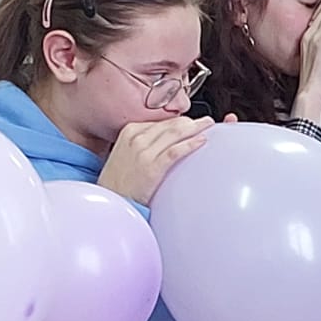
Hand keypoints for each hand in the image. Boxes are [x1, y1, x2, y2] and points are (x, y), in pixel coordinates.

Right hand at [98, 116, 216, 204]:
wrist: (111, 200)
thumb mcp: (126, 153)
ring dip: (195, 128)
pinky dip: (190, 144)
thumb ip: (144, 143)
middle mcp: (136, 138)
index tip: (192, 122)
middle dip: (192, 121)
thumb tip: (165, 140)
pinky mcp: (151, 167)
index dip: (180, 120)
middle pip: (171, 124)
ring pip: (175, 133)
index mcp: (130, 131)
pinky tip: (201, 141)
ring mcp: (143, 152)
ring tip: (209, 126)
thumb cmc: (118, 181)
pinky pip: (175, 151)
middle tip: (207, 121)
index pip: (161, 121)